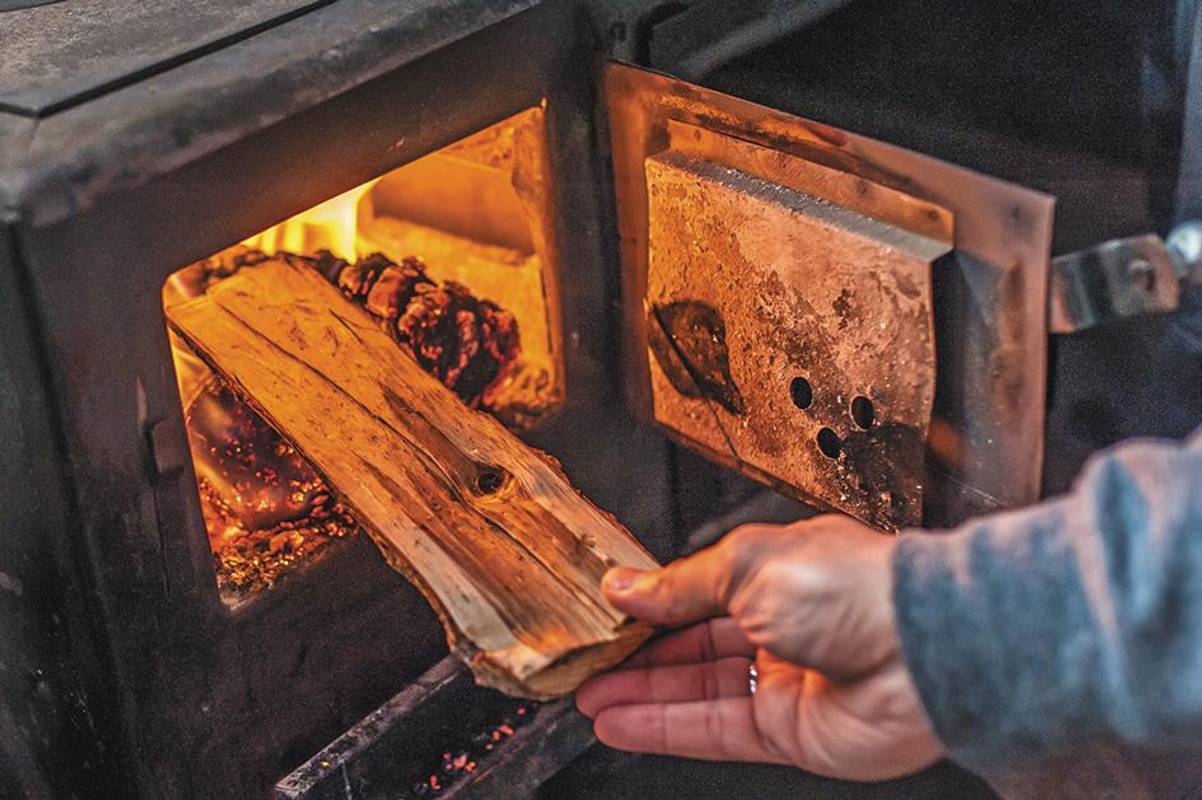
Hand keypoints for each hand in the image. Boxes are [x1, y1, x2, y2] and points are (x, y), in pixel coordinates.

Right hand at [576, 515, 942, 780]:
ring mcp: (784, 682)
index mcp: (778, 571)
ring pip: (697, 691)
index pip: (698, 591)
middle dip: (638, 655)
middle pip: (693, 645)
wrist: (920, 651)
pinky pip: (713, 730)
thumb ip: (680, 585)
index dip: (651, 605)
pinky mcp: (788, 732)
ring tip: (591, 697)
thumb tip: (627, 586)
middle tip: (589, 662)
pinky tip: (623, 723)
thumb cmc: (854, 587)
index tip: (607, 613)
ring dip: (641, 695)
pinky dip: (664, 728)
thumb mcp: (746, 564)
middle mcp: (781, 625)